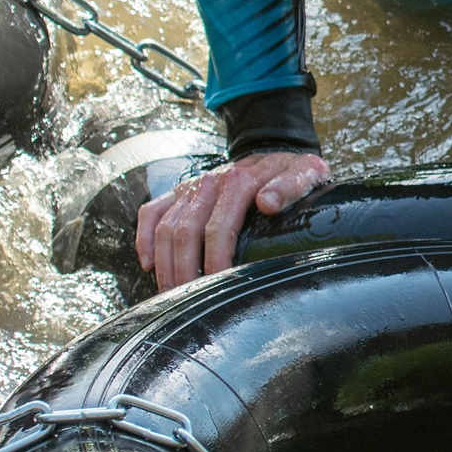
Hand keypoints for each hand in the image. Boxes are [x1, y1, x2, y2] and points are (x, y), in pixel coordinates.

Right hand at [136, 149, 330, 292]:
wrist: (273, 152)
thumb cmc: (292, 171)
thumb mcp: (307, 172)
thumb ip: (292, 185)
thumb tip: (268, 202)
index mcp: (239, 181)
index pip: (218, 227)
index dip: (214, 259)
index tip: (217, 283)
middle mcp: (209, 183)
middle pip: (184, 233)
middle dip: (184, 270)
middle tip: (188, 299)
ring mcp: (190, 187)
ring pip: (164, 228)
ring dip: (165, 263)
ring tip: (171, 293)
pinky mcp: (179, 192)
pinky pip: (151, 213)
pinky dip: (144, 239)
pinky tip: (149, 264)